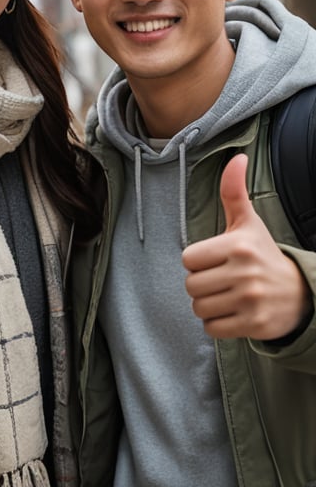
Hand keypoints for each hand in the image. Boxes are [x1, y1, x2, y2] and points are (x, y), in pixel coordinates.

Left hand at [183, 154, 311, 339]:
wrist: (298, 292)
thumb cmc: (263, 254)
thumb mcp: (248, 223)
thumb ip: (234, 192)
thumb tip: (237, 157)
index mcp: (238, 245)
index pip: (188, 259)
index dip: (198, 261)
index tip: (216, 261)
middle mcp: (245, 273)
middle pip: (191, 286)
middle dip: (202, 285)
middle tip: (222, 280)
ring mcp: (250, 301)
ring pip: (199, 308)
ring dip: (208, 305)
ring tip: (227, 296)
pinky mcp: (254, 325)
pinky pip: (212, 329)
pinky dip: (217, 324)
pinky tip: (233, 313)